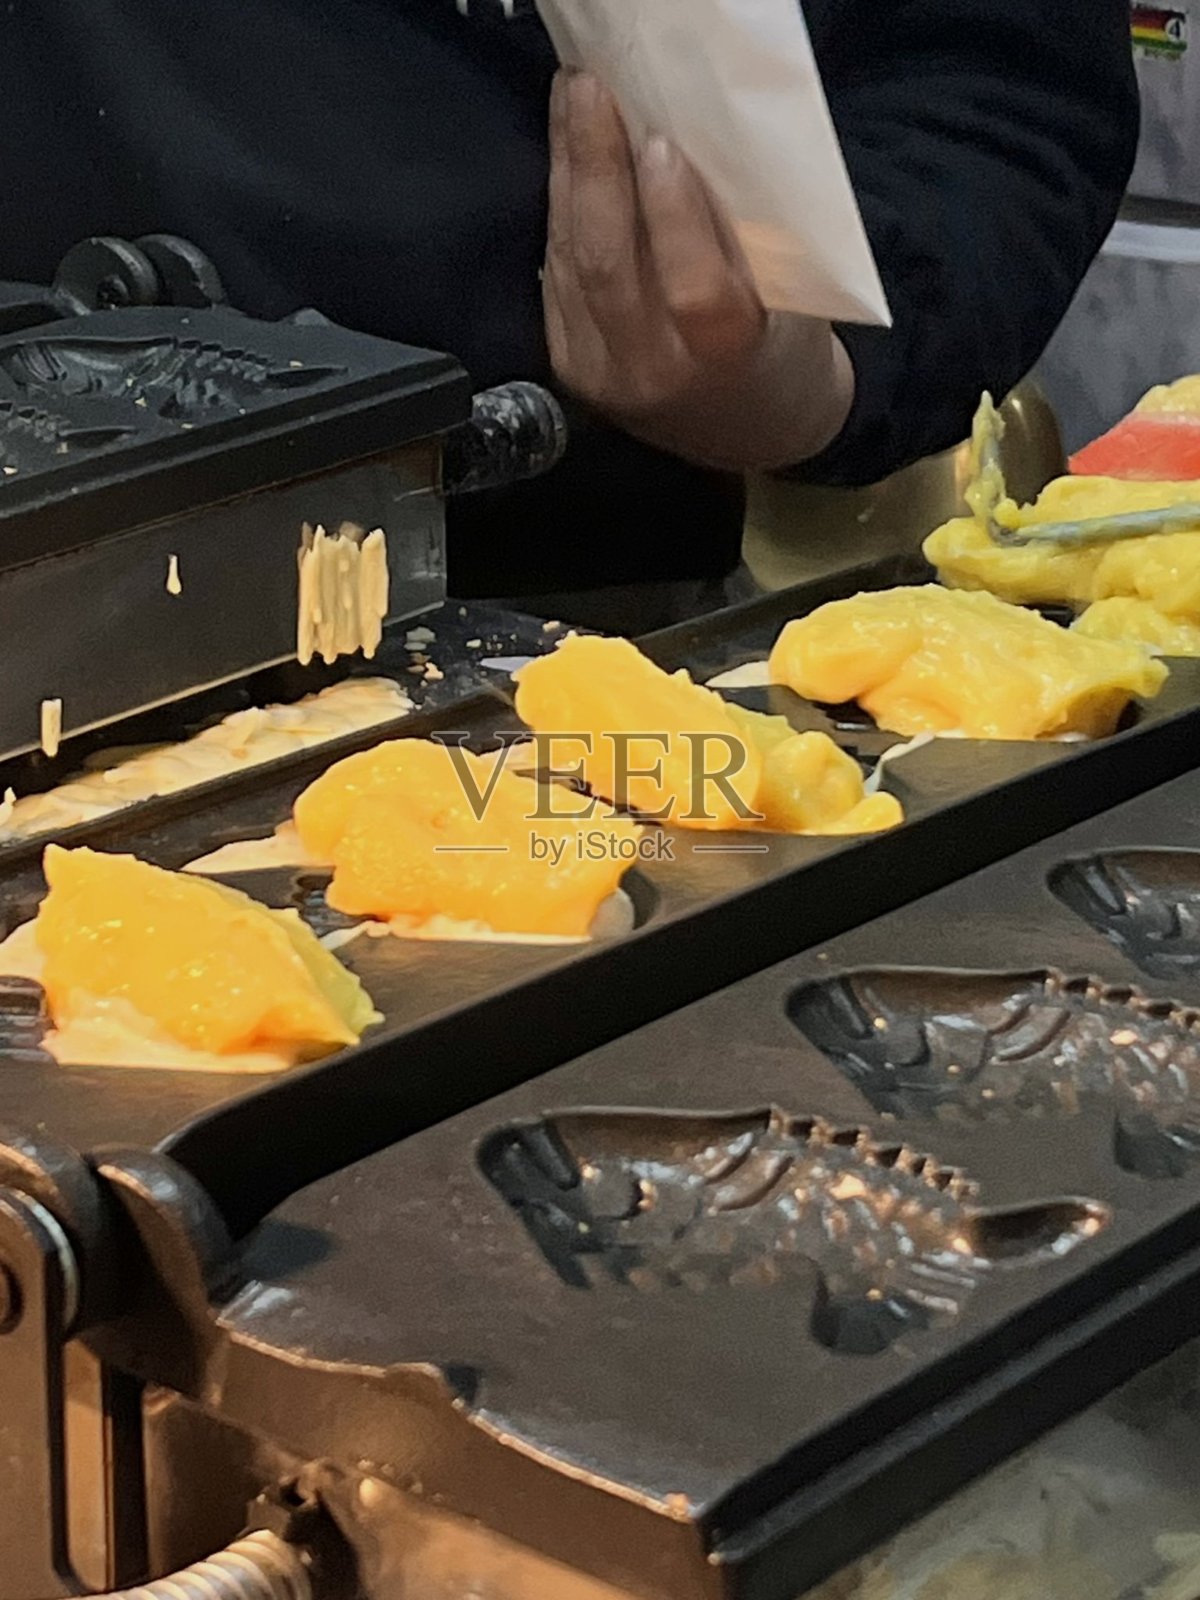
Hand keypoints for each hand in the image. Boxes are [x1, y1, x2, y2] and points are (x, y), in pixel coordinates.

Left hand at [543, 70, 854, 473]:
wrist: (744, 431)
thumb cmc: (778, 347)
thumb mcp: (791, 299)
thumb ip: (746, 240)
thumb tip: (690, 144)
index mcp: (728, 359)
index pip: (693, 290)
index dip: (673, 215)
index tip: (660, 142)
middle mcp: (656, 373)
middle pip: (608, 265)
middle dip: (595, 168)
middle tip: (591, 91)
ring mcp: (605, 374)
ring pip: (572, 262)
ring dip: (567, 174)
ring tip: (573, 102)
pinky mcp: (571, 366)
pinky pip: (557, 276)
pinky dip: (562, 210)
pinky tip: (568, 158)